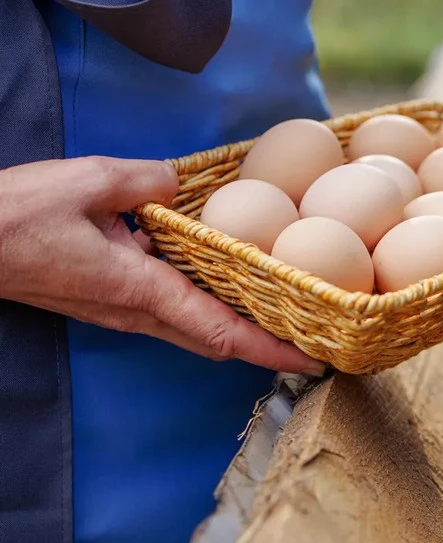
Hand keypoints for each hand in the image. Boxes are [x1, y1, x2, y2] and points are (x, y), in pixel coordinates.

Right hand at [0, 156, 324, 374]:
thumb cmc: (14, 216)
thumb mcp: (87, 181)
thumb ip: (145, 182)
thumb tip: (179, 184)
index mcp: (141, 289)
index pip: (220, 331)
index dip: (270, 350)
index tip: (310, 362)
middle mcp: (136, 310)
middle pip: (215, 341)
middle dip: (265, 346)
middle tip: (313, 341)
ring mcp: (120, 310)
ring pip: (193, 329)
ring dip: (238, 328)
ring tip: (283, 315)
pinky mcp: (107, 299)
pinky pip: (170, 311)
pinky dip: (206, 307)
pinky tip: (222, 282)